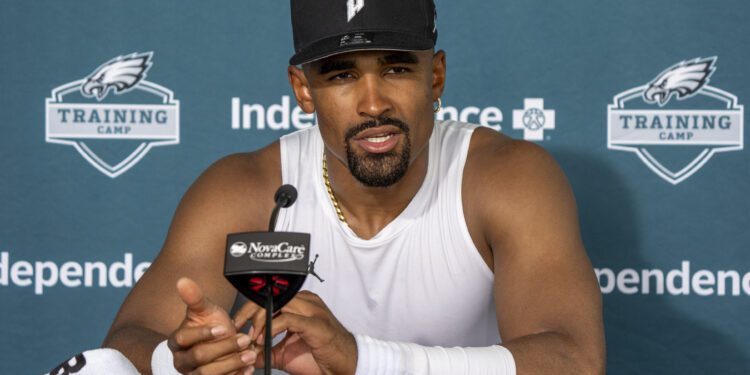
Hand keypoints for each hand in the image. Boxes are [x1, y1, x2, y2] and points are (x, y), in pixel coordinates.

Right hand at [167, 277, 257, 374]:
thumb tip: (183, 280)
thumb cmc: (210, 326)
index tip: (222, 328)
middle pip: (198, 358)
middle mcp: (182, 361)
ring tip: (250, 355)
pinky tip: (248, 369)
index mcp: (177, 342)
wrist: (217, 344)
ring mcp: (193, 374)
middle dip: (224, 348)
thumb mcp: (205, 310)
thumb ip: (195, 297)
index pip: (183, 339)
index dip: (202, 334)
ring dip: (232, 364)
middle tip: (244, 340)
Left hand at [233, 291, 356, 374]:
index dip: (250, 308)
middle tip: (239, 329)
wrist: (344, 366)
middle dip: (250, 311)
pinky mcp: (316, 324)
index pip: (271, 296)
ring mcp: (313, 311)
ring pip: (278, 304)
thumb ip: (267, 349)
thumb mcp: (286, 353)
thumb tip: (246, 351)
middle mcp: (307, 302)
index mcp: (301, 304)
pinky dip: (272, 329)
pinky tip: (264, 340)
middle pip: (272, 296)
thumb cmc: (320, 358)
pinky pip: (288, 319)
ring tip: (253, 337)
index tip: (237, 323)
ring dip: (261, 320)